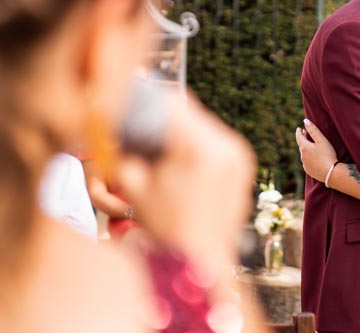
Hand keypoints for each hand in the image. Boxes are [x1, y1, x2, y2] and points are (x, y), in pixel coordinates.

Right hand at [117, 91, 255, 274]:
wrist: (201, 261)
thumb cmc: (163, 226)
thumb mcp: (134, 183)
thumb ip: (124, 147)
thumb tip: (115, 117)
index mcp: (199, 148)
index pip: (171, 104)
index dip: (148, 99)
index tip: (134, 99)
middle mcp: (226, 147)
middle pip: (190, 112)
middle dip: (165, 116)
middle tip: (145, 122)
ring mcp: (239, 156)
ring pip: (204, 125)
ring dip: (183, 130)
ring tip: (164, 145)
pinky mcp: (244, 165)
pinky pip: (217, 142)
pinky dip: (198, 145)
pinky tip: (183, 159)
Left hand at [295, 119, 336, 181]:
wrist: (331, 173)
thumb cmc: (327, 155)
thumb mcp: (321, 140)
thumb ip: (313, 130)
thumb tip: (305, 121)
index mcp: (304, 147)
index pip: (299, 137)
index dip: (299, 132)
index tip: (299, 128)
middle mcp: (302, 156)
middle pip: (301, 145)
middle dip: (302, 139)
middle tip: (304, 133)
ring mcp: (305, 164)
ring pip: (303, 154)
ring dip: (305, 148)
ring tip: (308, 145)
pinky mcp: (309, 171)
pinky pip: (307, 162)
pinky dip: (308, 157)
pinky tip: (311, 158)